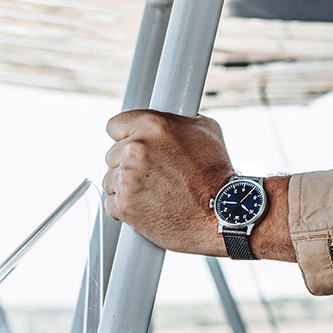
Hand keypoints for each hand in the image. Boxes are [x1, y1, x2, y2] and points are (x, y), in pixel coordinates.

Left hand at [102, 110, 295, 260]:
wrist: (221, 214)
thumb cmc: (217, 175)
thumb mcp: (206, 132)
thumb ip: (177, 122)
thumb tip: (169, 119)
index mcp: (153, 125)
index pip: (115, 126)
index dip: (127, 138)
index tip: (136, 149)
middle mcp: (136, 149)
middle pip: (112, 155)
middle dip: (129, 165)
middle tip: (154, 176)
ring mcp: (128, 178)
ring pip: (110, 180)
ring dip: (126, 188)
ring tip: (154, 194)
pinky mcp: (124, 205)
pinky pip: (111, 204)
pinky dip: (126, 209)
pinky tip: (148, 208)